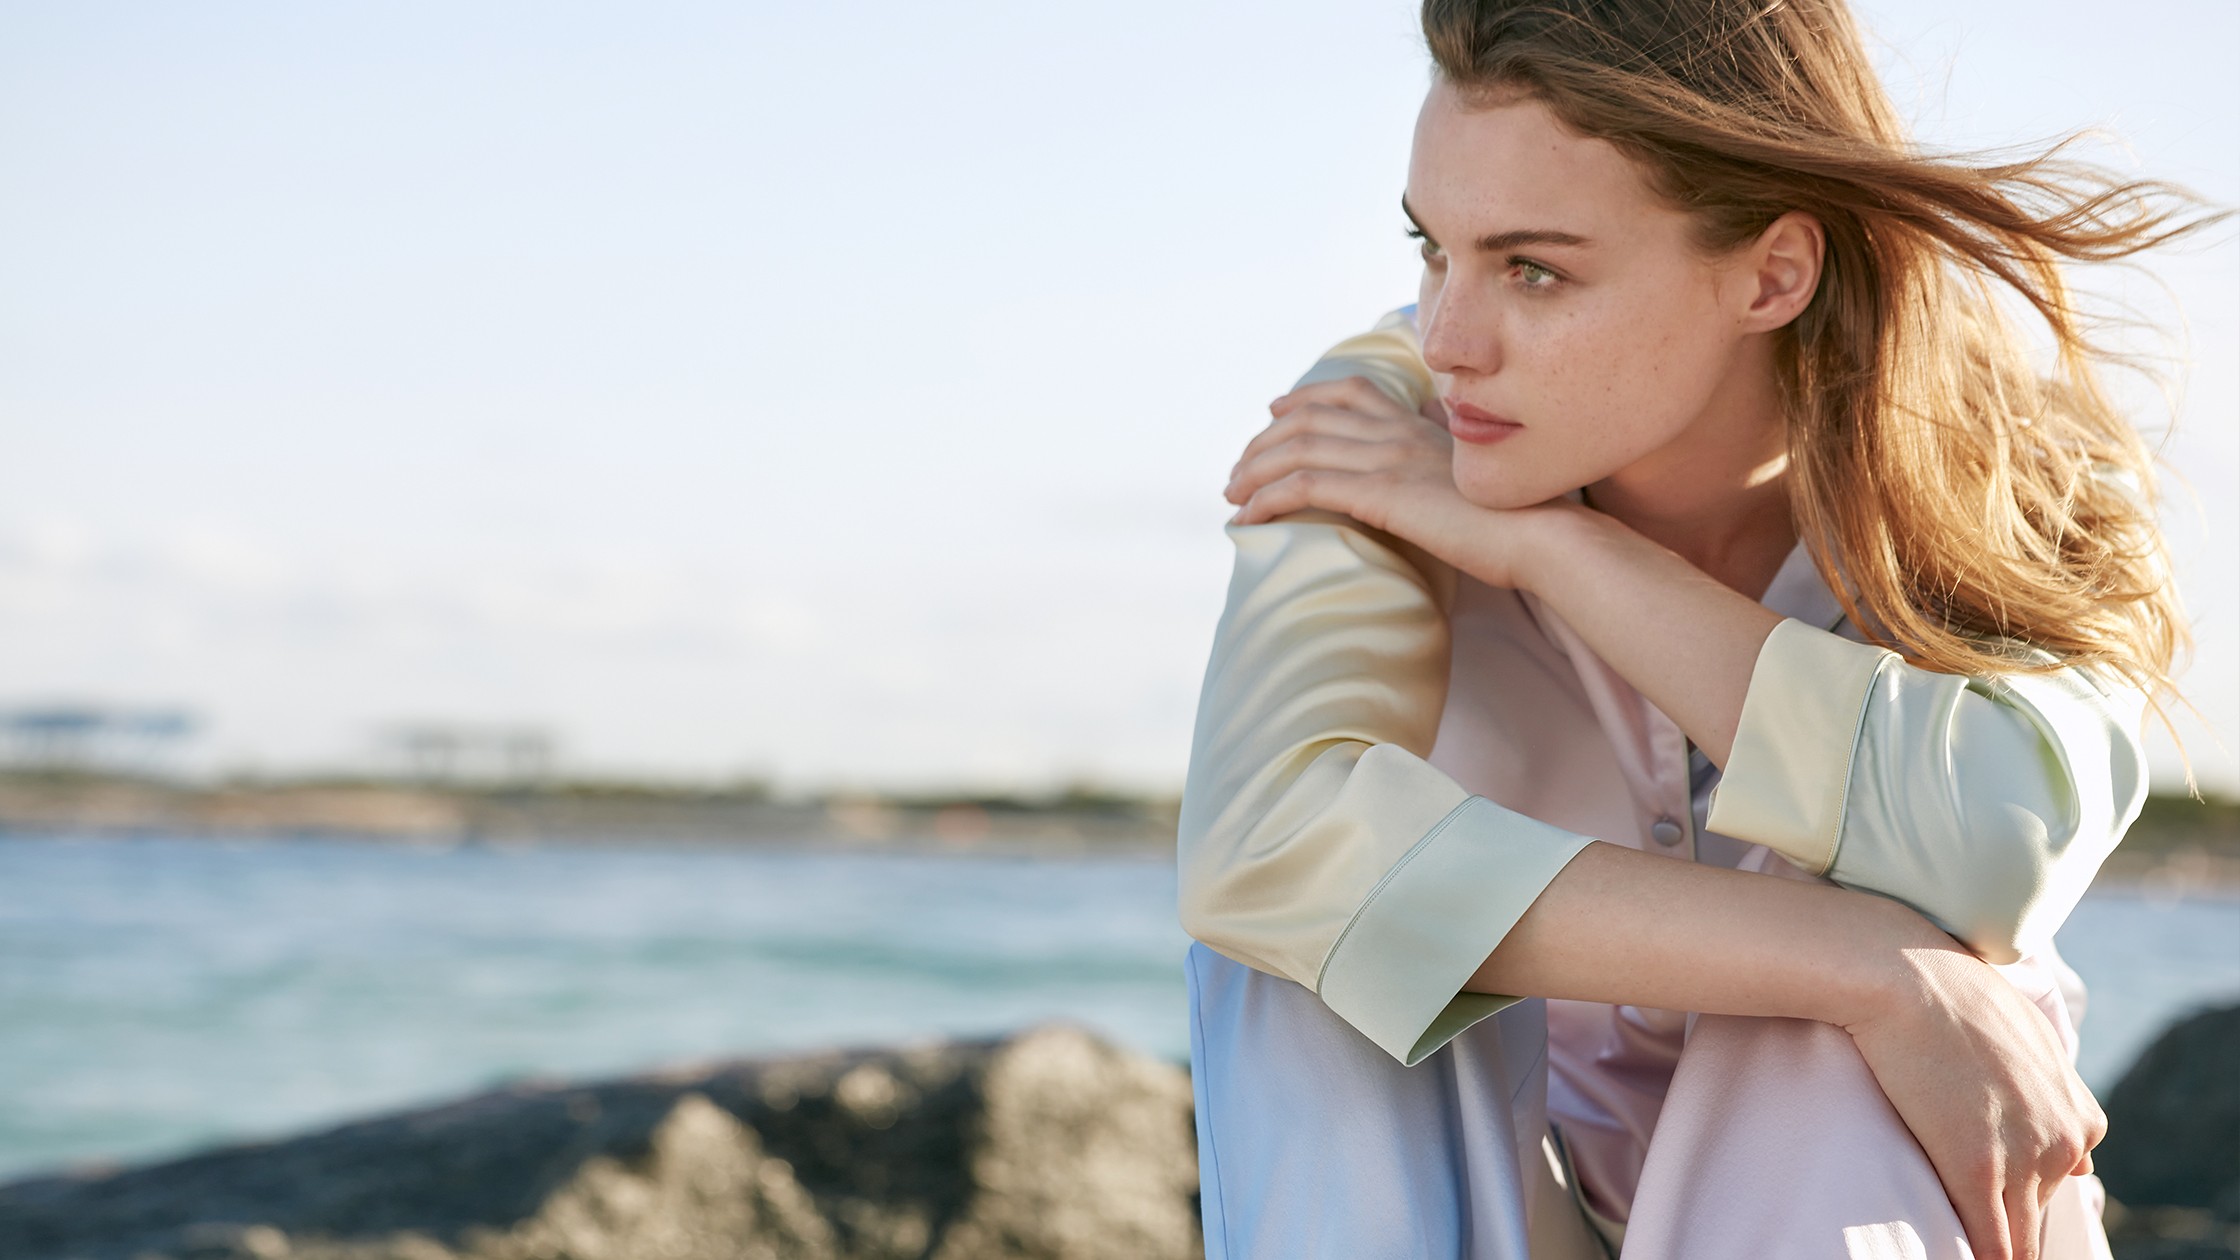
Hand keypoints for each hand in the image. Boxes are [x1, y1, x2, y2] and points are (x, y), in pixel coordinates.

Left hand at [1223, 375, 1563, 589]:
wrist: (1544, 536)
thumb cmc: (1521, 524)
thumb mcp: (1480, 484)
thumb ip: (1450, 473)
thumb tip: (1438, 483)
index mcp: (1422, 426)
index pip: (1354, 392)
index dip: (1307, 397)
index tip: (1275, 411)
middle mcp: (1400, 433)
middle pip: (1311, 417)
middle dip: (1265, 441)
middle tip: (1238, 469)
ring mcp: (1389, 459)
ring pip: (1298, 448)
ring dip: (1254, 471)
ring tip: (1232, 496)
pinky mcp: (1381, 492)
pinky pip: (1305, 486)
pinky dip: (1267, 499)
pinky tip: (1247, 519)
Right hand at [1843, 945, 2103, 1259]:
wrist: (1910, 976)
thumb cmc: (1959, 994)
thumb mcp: (2033, 1039)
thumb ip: (2062, 1097)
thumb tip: (2087, 1159)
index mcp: (2082, 1116)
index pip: (2062, 1180)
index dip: (2021, 1190)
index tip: (1994, 1197)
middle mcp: (2065, 1142)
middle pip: (2038, 1210)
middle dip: (2011, 1221)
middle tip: (1983, 1222)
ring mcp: (2024, 1159)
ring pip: (2019, 1233)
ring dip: (1998, 1242)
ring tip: (1968, 1245)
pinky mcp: (1976, 1169)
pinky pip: (1990, 1239)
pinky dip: (1982, 1256)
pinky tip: (1964, 1258)